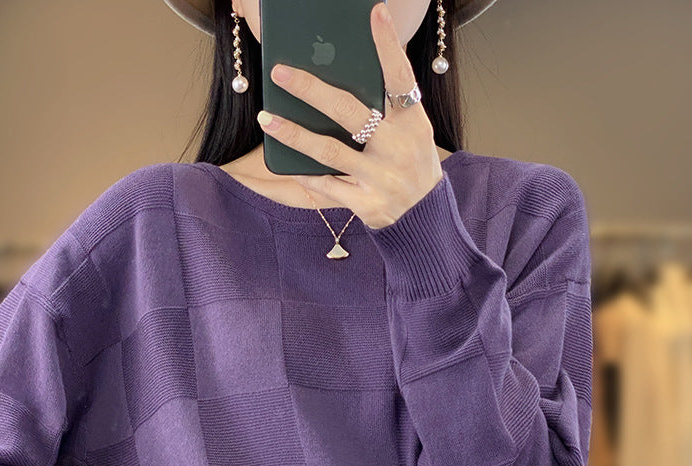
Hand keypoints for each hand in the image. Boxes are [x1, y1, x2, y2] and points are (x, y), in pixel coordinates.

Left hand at [256, 1, 442, 230]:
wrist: (424, 218)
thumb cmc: (411, 164)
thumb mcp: (412, 133)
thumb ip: (388, 107)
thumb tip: (346, 74)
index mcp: (413, 124)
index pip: (400, 78)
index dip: (388, 45)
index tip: (375, 13)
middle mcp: (398, 149)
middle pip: (349, 112)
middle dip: (311, 90)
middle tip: (280, 72)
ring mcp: (381, 178)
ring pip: (329, 152)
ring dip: (294, 134)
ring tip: (267, 119)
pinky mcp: (366, 203)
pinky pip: (327, 186)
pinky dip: (306, 173)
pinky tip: (285, 161)